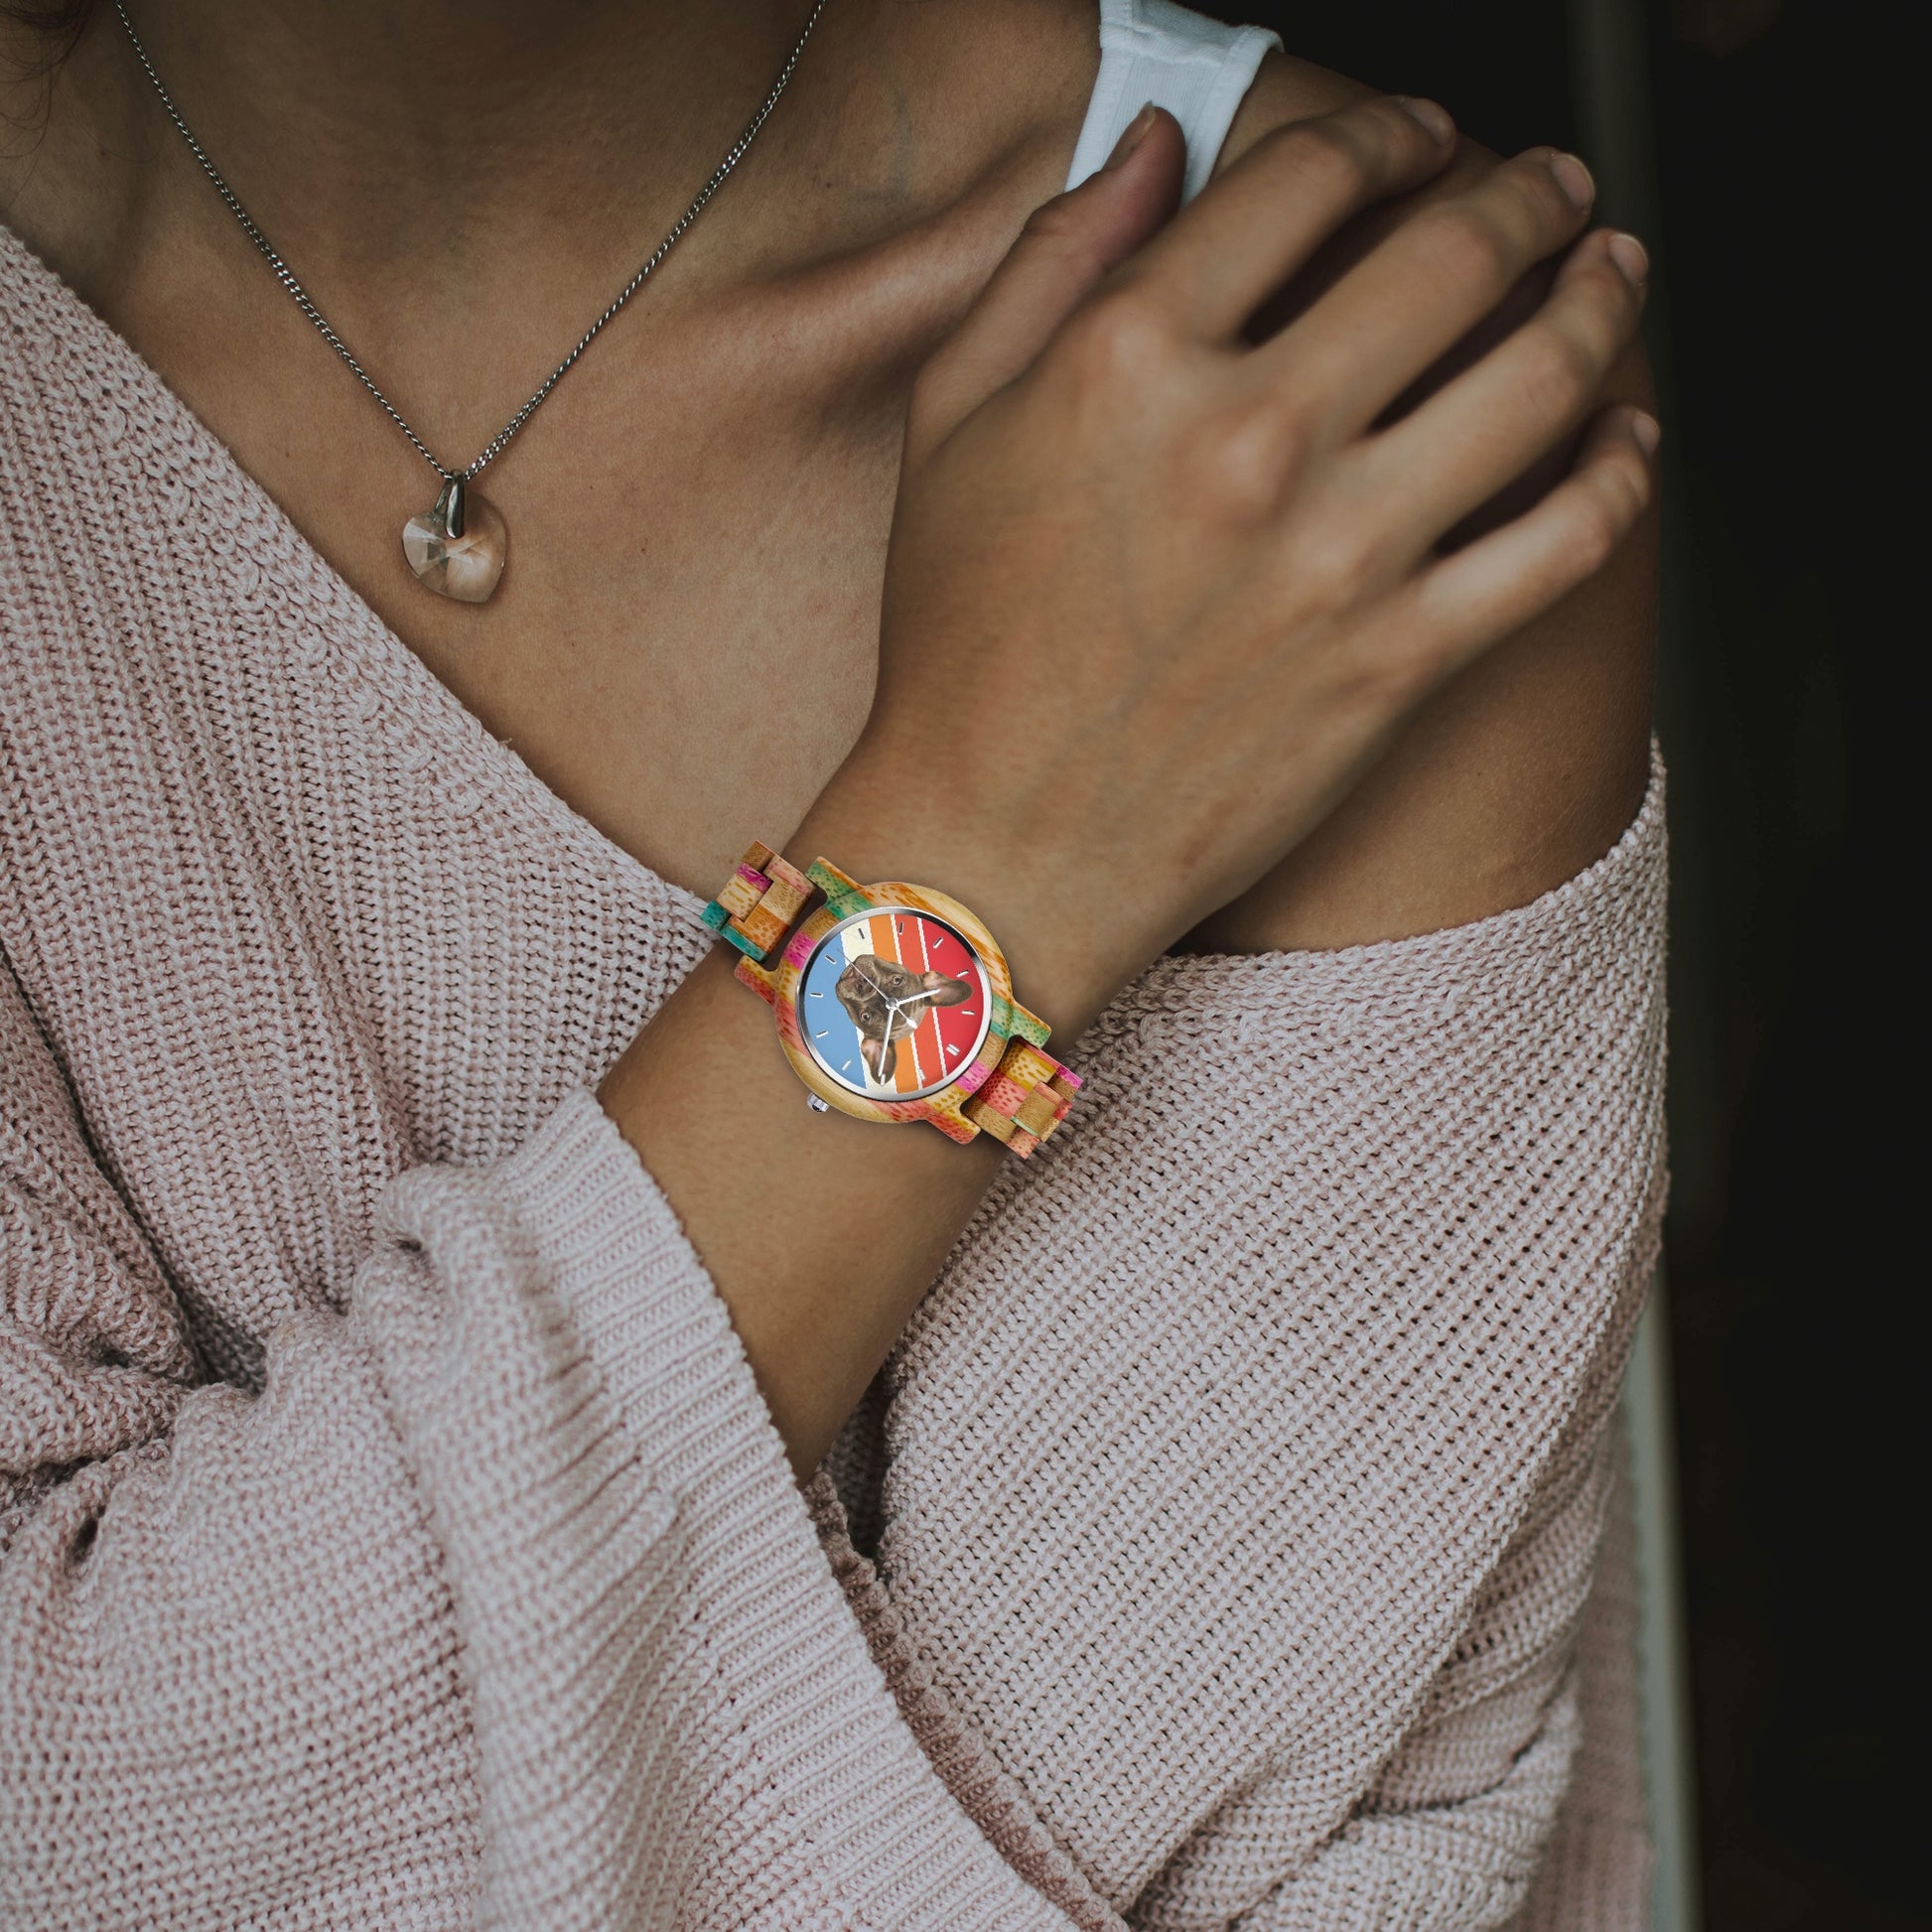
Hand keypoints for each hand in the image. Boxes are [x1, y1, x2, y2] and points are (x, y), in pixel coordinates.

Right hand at [802, 96, 1654, 1033]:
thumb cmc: (960, 648)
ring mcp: (1337, 555)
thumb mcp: (953, 424)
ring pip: (1538, 377)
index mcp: (1130, 357)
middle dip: (1526, 191)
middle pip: (1451, 252)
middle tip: (1553, 182)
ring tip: (1613, 272)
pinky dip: (1621, 473)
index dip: (1387, 128)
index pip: (1308, 176)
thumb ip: (1050, 262)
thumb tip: (1153, 142)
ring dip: (1600, 299)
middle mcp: (1248, 438)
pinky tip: (1629, 437)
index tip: (1418, 134)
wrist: (995, 847)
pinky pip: (1564, 543)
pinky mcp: (1398, 663)